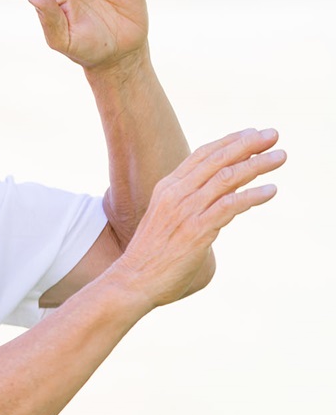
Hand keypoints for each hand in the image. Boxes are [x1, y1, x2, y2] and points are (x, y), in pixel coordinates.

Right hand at [107, 128, 284, 309]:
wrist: (133, 280)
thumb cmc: (152, 256)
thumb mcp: (166, 221)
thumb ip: (189, 209)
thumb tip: (217, 211)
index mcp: (167, 188)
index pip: (201, 156)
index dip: (228, 142)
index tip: (251, 134)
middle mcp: (176, 193)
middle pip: (216, 160)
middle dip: (247, 144)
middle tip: (272, 134)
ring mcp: (186, 210)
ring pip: (227, 177)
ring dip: (257, 165)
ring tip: (281, 157)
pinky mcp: (197, 229)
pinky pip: (230, 205)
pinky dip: (252, 196)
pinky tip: (271, 190)